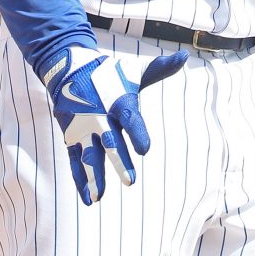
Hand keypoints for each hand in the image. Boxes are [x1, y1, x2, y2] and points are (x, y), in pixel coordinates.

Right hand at [41, 45, 188, 203]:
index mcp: (119, 102)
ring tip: (100, 197)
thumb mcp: (134, 72)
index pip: (130, 118)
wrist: (69, 69)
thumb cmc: (110, 75)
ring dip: (94, 175)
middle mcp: (100, 116)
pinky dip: (80, 179)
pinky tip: (89, 198)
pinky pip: (75, 160)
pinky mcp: (71, 136)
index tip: (144, 149)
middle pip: (111, 141)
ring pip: (89, 155)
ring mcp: (84, 128)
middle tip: (130, 181)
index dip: (137, 132)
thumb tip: (185, 56)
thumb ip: (160, 69)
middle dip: (119, 160)